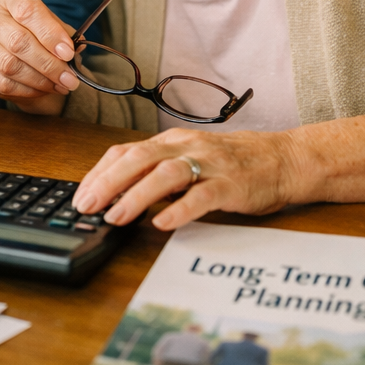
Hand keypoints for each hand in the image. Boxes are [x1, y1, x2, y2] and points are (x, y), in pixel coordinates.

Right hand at [0, 0, 79, 112]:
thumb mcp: (49, 22)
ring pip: (10, 66)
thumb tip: (76, 48)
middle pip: (18, 42)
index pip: (27, 11)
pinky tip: (42, 89)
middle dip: (49, 64)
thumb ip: (62, 33)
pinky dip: (26, 90)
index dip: (50, 33)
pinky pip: (2, 83)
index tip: (68, 52)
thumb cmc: (33, 29)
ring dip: (40, 80)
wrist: (8, 42)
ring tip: (60, 86)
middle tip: (70, 79)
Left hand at [72, 127, 295, 230]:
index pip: (125, 151)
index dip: (100, 173)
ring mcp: (209, 164)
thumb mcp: (189, 160)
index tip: (81, 195)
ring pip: (166, 174)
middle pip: (139, 158)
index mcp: (171, 142)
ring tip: (116, 216)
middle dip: (108, 182)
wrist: (283, 158)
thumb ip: (158, 172)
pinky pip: (202, 195)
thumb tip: (118, 194)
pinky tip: (162, 222)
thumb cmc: (232, 163)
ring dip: (137, 195)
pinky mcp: (231, 184)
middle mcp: (186, 148)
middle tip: (87, 206)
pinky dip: (180, 208)